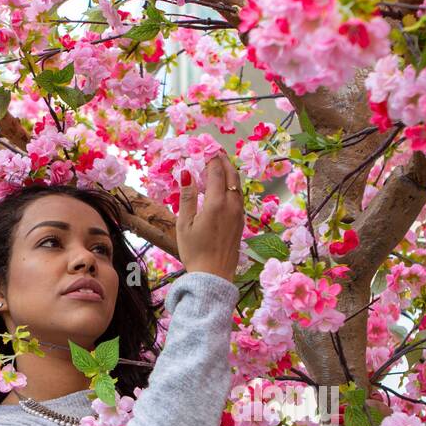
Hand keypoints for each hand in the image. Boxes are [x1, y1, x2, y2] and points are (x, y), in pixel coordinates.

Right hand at [175, 148, 244, 283]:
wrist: (213, 276)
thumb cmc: (195, 251)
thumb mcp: (185, 224)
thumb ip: (187, 197)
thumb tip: (186, 173)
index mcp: (217, 203)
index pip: (217, 172)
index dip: (211, 158)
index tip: (206, 149)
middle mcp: (232, 206)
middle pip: (232, 176)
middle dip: (224, 161)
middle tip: (215, 152)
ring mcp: (239, 215)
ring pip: (238, 187)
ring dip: (230, 174)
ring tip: (220, 167)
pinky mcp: (240, 224)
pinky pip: (238, 198)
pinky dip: (232, 188)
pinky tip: (225, 190)